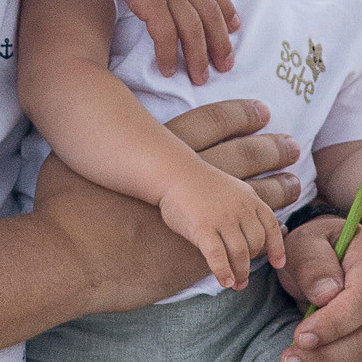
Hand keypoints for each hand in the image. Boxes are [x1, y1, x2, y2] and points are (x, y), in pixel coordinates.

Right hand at [32, 99, 298, 311]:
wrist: (74, 250)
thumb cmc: (66, 207)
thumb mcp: (75, 159)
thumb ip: (93, 149)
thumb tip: (83, 131)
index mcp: (160, 150)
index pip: (211, 123)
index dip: (239, 115)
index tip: (262, 111)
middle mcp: (186, 176)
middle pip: (242, 155)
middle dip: (271, 149)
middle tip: (293, 147)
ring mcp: (196, 214)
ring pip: (250, 197)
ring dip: (276, 191)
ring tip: (295, 186)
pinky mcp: (198, 249)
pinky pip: (239, 244)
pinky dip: (259, 242)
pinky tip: (274, 243)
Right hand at [85, 0, 236, 82]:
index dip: (226, 6)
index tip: (235, 25)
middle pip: (210, 13)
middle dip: (220, 41)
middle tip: (226, 64)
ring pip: (193, 28)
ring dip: (199, 56)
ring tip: (201, 78)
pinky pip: (165, 34)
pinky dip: (168, 54)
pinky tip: (167, 69)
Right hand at [155, 158, 287, 290]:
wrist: (173, 173)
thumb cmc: (201, 185)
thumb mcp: (234, 189)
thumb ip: (249, 207)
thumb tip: (266, 228)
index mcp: (249, 199)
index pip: (271, 227)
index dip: (277, 248)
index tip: (277, 264)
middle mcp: (240, 209)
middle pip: (256, 244)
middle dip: (252, 264)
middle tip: (244, 278)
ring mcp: (222, 218)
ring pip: (240, 253)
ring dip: (240, 273)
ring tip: (236, 285)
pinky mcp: (202, 228)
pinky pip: (218, 256)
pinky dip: (223, 271)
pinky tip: (225, 281)